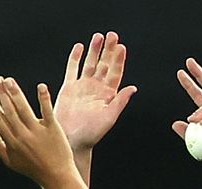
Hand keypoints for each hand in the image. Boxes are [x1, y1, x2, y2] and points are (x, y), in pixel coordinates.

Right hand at [0, 76, 76, 188]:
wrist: (56, 177)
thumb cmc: (34, 169)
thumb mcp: (10, 161)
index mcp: (12, 142)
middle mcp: (22, 135)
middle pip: (9, 110)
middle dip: (1, 93)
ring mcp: (37, 131)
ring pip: (23, 108)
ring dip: (15, 92)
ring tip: (10, 80)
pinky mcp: (53, 129)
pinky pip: (47, 111)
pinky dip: (43, 98)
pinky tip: (40, 86)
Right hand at [54, 32, 137, 151]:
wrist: (71, 140)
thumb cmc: (91, 134)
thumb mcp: (109, 118)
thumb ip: (120, 102)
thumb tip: (133, 88)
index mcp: (108, 95)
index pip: (115, 73)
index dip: (119, 60)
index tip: (121, 47)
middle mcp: (96, 88)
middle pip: (104, 64)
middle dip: (108, 50)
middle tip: (112, 35)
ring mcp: (82, 87)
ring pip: (90, 64)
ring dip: (94, 50)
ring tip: (98, 36)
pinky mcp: (69, 88)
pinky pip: (72, 69)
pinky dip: (75, 58)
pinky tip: (79, 47)